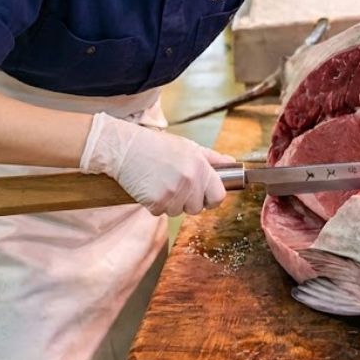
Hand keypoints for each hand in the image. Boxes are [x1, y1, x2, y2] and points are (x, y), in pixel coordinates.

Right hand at [79, 112, 233, 215]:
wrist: (125, 148)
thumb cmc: (157, 146)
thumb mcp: (188, 147)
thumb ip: (212, 158)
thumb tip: (233, 164)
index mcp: (201, 166)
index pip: (219, 196)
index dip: (211, 198)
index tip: (203, 196)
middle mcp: (190, 180)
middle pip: (197, 208)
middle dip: (188, 201)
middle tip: (175, 184)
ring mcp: (173, 192)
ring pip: (178, 212)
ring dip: (170, 203)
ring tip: (161, 183)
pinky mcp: (156, 202)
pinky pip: (160, 212)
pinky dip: (155, 204)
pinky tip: (150, 188)